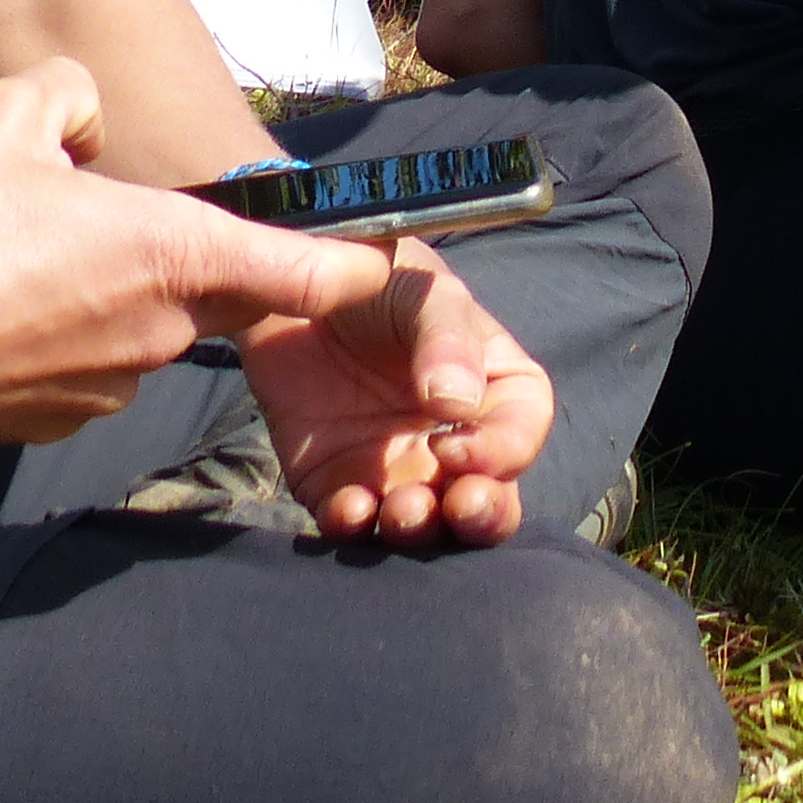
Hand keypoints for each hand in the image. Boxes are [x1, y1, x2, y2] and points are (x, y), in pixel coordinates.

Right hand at [0, 62, 424, 452]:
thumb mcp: (14, 111)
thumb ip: (79, 96)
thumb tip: (90, 124)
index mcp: (173, 254)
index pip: (304, 271)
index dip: (356, 267)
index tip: (396, 267)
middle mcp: (163, 330)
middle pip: (213, 287)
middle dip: (180, 252)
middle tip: (100, 218)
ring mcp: (112, 386)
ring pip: (144, 321)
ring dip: (110, 290)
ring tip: (20, 258)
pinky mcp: (59, 420)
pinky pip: (91, 361)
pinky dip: (62, 332)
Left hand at [239, 243, 552, 544]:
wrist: (280, 283)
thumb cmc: (371, 274)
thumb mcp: (420, 288)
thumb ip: (447, 338)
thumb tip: (459, 408)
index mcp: (488, 383)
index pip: (522, 428)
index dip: (505, 448)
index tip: (457, 445)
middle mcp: (450, 435)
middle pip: (491, 494)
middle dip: (484, 514)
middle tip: (459, 506)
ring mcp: (394, 466)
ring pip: (428, 521)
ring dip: (423, 528)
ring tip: (402, 512)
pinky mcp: (336, 483)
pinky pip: (353, 521)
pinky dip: (355, 525)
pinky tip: (347, 507)